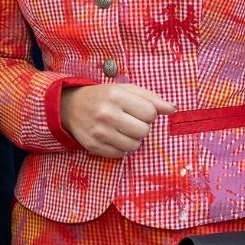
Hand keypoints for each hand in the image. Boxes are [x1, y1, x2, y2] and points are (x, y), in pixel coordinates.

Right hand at [60, 83, 174, 157]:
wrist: (70, 107)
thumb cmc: (104, 97)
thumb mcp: (126, 90)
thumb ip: (151, 98)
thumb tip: (173, 109)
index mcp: (116, 96)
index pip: (150, 113)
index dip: (148, 113)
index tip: (139, 111)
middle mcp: (107, 114)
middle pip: (144, 131)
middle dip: (142, 127)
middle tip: (131, 121)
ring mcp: (99, 133)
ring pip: (134, 146)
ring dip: (133, 139)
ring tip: (123, 130)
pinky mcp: (94, 147)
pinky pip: (120, 155)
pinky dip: (120, 147)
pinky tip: (113, 137)